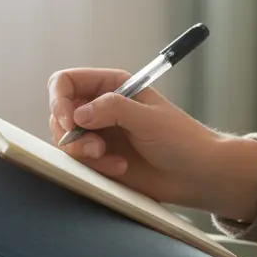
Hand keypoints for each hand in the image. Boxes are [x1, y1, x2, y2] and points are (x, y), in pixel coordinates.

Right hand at [47, 68, 256, 218]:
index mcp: (112, 86)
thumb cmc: (181, 139)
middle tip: (94, 148)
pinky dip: (95, 167)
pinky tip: (120, 168)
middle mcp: (101, 108)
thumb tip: (78, 114)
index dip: (59, 100)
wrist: (197, 174)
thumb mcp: (148, 117)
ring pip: (66, 140)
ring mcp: (99, 134)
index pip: (66, 82)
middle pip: (60, 113)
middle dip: (71, 133)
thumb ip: (112, 108)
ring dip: (83, 152)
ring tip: (112, 160)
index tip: (69, 121)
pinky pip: (79, 162)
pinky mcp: (101, 159)